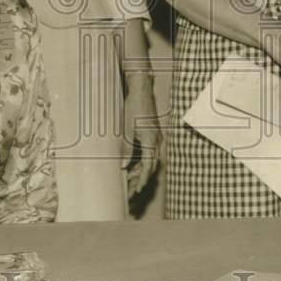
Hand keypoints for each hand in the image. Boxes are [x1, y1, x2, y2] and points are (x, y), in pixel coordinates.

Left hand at [121, 76, 160, 197]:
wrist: (141, 90)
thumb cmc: (134, 108)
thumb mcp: (126, 130)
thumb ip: (126, 149)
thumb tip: (124, 166)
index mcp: (152, 141)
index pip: (148, 166)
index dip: (142, 180)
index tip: (137, 190)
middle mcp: (157, 141)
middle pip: (151, 166)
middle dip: (141, 179)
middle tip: (132, 190)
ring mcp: (156, 137)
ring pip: (151, 160)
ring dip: (141, 170)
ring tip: (130, 180)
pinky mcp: (153, 134)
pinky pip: (150, 152)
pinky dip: (142, 161)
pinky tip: (133, 165)